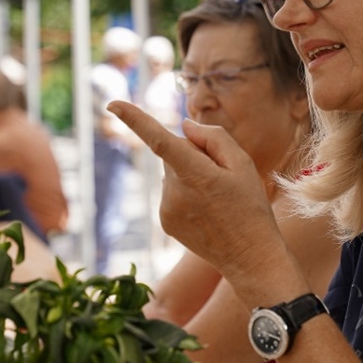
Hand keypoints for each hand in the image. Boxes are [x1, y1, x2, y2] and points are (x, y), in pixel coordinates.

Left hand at [107, 101, 286, 287]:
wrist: (250, 258)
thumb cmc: (250, 207)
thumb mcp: (243, 165)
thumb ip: (213, 137)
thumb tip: (183, 127)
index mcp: (196, 174)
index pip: (159, 140)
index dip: (135, 120)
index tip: (112, 104)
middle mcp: (174, 192)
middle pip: (176, 154)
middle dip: (195, 156)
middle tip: (223, 179)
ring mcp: (166, 208)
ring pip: (174, 174)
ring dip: (191, 177)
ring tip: (217, 200)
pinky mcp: (165, 221)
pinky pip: (172, 193)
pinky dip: (187, 195)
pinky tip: (207, 212)